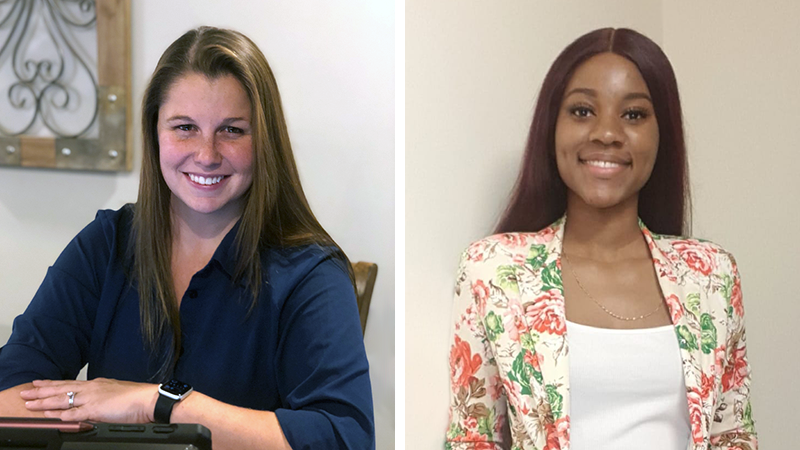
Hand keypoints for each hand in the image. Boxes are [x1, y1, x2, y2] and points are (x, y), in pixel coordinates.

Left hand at [20, 378, 158, 422]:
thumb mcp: (117, 393)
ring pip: (63, 399)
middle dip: (42, 390)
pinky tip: (50, 416)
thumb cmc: (138, 397)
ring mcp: (92, 398)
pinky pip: (74, 413)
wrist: (150, 400)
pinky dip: (60, 415)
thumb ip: (103, 398)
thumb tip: (94, 404)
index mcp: (97, 384)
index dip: (53, 383)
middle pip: (62, 388)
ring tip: (30, 403)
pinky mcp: (95, 410)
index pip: (70, 383)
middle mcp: (92, 388)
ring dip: (45, 402)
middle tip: (26, 391)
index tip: (41, 383)